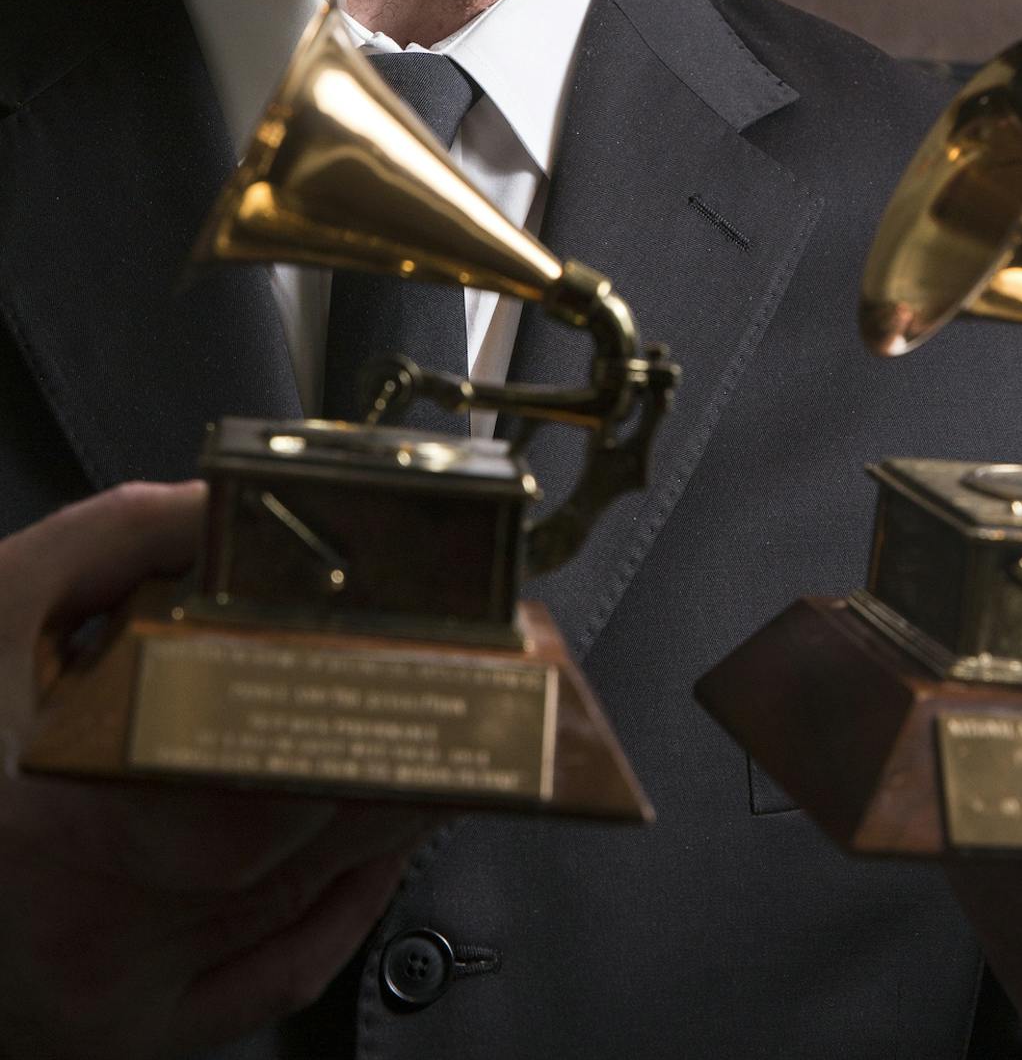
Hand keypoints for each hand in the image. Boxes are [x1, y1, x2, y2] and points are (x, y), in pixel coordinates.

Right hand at [0, 484, 438, 1059]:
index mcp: (64, 818)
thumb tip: (227, 506)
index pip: (259, 776)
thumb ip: (112, 539)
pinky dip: (345, 916)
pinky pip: (274, 982)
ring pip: (304, 905)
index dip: (361, 721)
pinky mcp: (125, 1037)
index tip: (432, 660)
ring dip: (390, 823)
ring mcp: (119, 996)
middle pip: (301, 840)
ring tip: (444, 741)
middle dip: (399, 760)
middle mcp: (98, 926)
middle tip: (465, 690)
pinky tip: (380, 853)